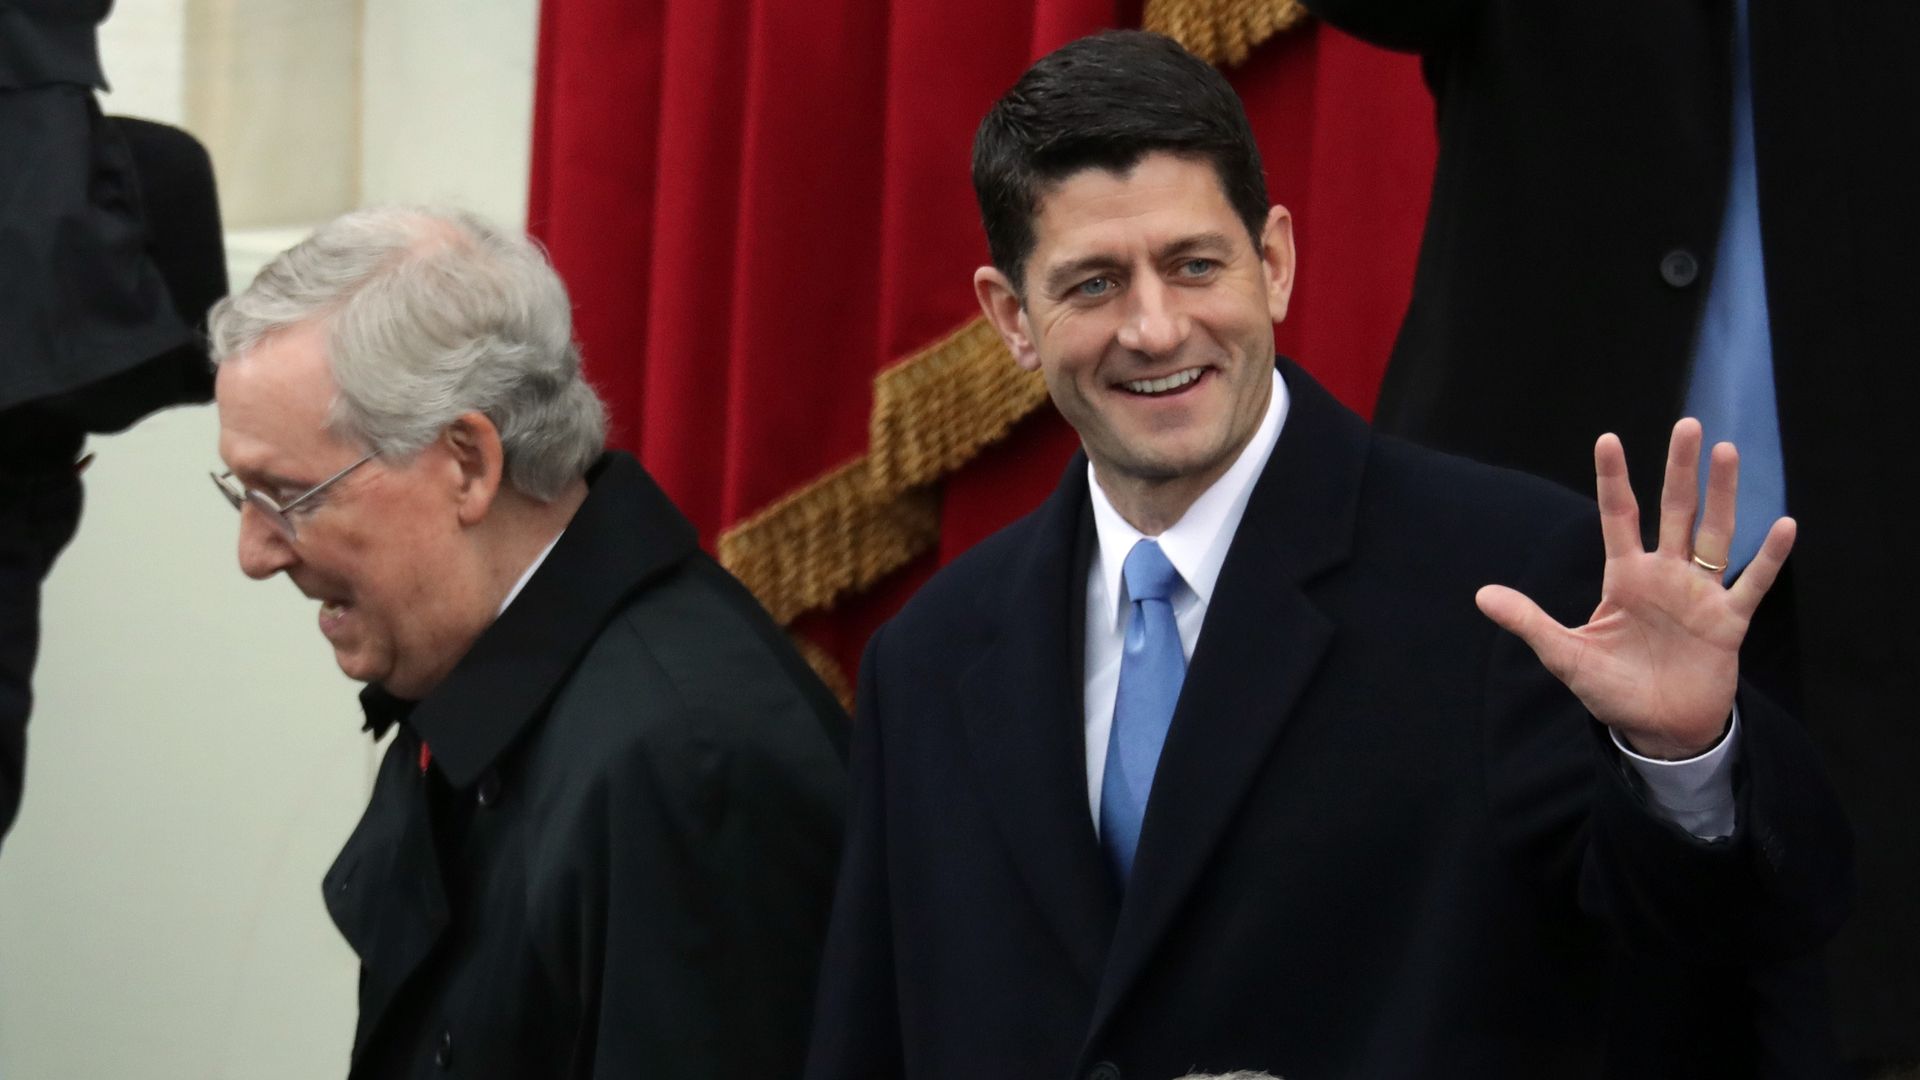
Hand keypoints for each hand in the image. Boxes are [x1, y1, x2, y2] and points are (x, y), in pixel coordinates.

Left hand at [1475, 419, 1792, 758]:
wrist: (1658, 729)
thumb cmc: (1612, 689)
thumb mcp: (1566, 654)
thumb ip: (1529, 621)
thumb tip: (1481, 595)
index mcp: (1625, 577)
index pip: (1617, 516)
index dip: (1614, 478)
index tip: (1607, 437)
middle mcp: (1665, 575)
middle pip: (1674, 510)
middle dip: (1680, 469)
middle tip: (1688, 424)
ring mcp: (1700, 594)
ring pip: (1715, 533)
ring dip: (1723, 495)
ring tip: (1727, 452)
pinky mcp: (1728, 621)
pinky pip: (1752, 582)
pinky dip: (1768, 556)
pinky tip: (1784, 523)